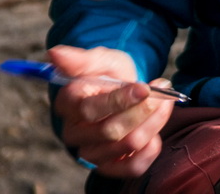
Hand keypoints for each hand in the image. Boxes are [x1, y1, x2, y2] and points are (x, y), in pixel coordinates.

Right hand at [49, 45, 175, 176]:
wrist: (123, 90)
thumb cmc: (109, 74)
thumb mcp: (101, 60)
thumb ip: (81, 59)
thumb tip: (55, 53)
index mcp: (68, 104)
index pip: (89, 110)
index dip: (120, 100)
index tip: (144, 87)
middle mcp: (74, 133)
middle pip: (110, 131)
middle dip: (142, 110)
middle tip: (161, 93)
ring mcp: (91, 152)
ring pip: (126, 146)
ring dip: (153, 123)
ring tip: (164, 103)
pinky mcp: (110, 166)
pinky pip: (132, 167)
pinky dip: (151, 149)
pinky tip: (155, 130)